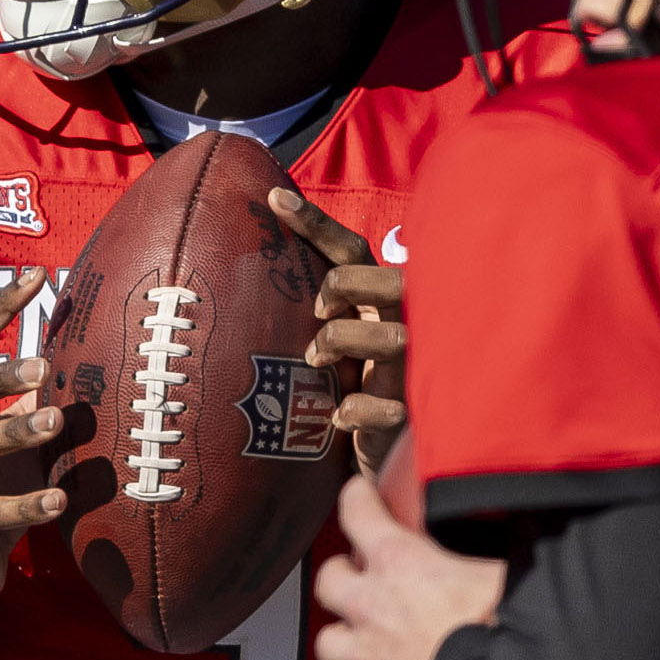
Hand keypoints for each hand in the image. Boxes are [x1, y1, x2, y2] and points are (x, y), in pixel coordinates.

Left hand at [268, 188, 404, 473]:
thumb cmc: (347, 389)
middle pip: (388, 281)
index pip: (353, 251)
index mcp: (380, 303)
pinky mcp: (409, 419)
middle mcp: (404, 327)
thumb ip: (307, 309)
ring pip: (393, 336)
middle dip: (346, 285)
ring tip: (314, 359)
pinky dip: (355, 409)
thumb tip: (247, 268)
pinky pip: (385, 406)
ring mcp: (412, 371)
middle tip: (316, 309)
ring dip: (344, 340)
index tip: (273, 198)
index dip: (316, 224)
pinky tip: (336, 418)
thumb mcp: (328, 342)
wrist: (375, 461)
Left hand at [313, 475, 504, 659]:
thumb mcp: (509, 570)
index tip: (361, 493)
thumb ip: (504, 545)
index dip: (358, 499)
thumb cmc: (510, 626)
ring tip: (363, 647)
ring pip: (327, 645)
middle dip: (342, 579)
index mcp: (400, 560)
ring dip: (343, 644)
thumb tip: (531, 526)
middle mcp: (371, 605)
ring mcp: (366, 658)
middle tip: (362, 581)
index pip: (358, 512)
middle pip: (328, 581)